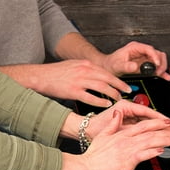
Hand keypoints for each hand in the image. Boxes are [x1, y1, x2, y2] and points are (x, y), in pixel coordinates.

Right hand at [0, 60, 129, 106]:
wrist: (41, 76)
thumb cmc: (56, 72)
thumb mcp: (74, 65)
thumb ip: (86, 69)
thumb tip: (98, 75)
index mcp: (86, 64)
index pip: (106, 72)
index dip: (118, 79)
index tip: (125, 85)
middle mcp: (85, 70)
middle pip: (108, 78)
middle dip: (120, 86)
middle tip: (128, 92)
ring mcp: (79, 81)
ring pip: (102, 87)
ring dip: (113, 94)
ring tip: (118, 99)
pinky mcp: (73, 91)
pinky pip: (91, 97)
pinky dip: (100, 101)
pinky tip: (106, 104)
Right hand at [58, 101, 169, 169]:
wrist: (87, 167)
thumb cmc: (94, 155)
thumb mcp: (103, 134)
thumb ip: (113, 124)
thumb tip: (118, 114)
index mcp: (122, 133)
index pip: (143, 125)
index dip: (156, 123)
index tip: (166, 122)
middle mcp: (127, 140)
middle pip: (150, 132)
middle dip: (165, 131)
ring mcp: (128, 149)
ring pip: (150, 141)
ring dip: (164, 140)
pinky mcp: (128, 160)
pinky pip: (144, 154)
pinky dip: (154, 151)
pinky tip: (161, 150)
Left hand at [99, 41, 169, 80]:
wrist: (108, 67)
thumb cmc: (111, 64)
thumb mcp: (117, 65)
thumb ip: (126, 66)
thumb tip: (135, 66)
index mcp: (135, 47)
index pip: (149, 49)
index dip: (155, 56)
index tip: (156, 64)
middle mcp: (141, 51)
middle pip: (157, 53)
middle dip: (160, 63)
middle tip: (158, 72)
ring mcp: (144, 57)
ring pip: (159, 59)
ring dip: (161, 67)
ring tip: (160, 74)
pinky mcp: (145, 64)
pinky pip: (156, 66)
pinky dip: (161, 71)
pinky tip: (165, 76)